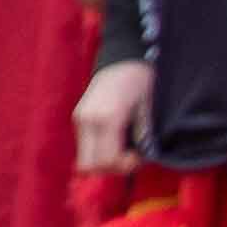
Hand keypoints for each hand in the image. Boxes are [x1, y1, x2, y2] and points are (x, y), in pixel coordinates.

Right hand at [74, 56, 154, 177]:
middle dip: (111, 168)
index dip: (124, 167)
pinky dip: (98, 151)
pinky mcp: (78, 118)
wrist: (122, 58)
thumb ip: (143, 135)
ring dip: (104, 161)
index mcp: (107, 118)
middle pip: (89, 165)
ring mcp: (79, 119)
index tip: (139, 157)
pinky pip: (84, 147)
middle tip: (130, 157)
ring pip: (84, 158)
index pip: (106, 160)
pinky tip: (114, 140)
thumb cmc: (140, 81)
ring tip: (123, 149)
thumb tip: (142, 156)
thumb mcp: (148, 109)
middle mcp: (87, 121)